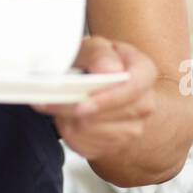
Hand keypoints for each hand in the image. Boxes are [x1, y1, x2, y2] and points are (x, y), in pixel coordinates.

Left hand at [32, 35, 158, 164]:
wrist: (104, 87)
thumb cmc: (99, 63)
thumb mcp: (95, 47)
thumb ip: (98, 53)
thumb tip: (107, 70)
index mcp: (144, 72)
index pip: (131, 88)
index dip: (105, 98)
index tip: (81, 104)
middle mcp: (144, 103)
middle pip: (106, 114)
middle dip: (74, 108)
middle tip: (47, 100)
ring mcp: (133, 128)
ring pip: (91, 130)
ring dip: (68, 119)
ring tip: (57, 103)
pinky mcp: (115, 146)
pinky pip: (86, 145)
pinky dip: (69, 132)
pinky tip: (66, 117)